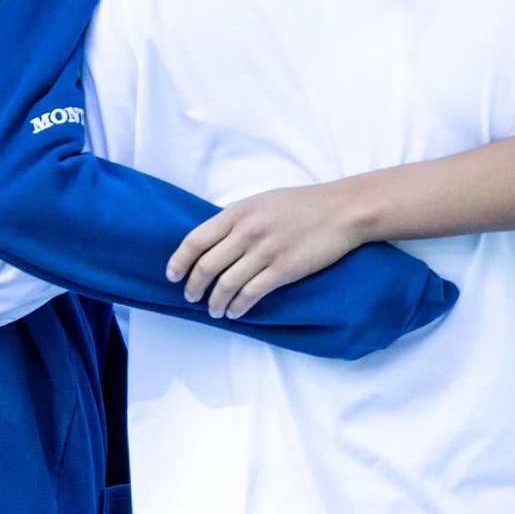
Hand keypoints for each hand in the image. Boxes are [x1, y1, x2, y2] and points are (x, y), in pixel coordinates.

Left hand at [166, 182, 367, 318]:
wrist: (341, 210)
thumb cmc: (304, 204)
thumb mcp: (262, 201)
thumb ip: (238, 219)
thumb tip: (217, 238)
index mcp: (237, 212)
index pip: (195, 240)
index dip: (179, 261)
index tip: (172, 275)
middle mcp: (246, 232)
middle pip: (206, 266)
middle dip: (194, 287)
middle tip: (191, 297)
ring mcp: (264, 252)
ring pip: (226, 284)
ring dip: (215, 302)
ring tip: (214, 310)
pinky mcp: (283, 270)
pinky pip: (251, 294)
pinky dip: (238, 306)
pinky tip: (235, 312)